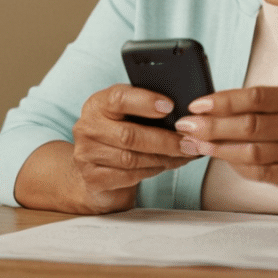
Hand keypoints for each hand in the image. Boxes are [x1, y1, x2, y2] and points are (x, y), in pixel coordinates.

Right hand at [70, 84, 196, 212]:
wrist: (95, 169)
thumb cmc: (119, 135)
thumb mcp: (127, 114)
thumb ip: (146, 109)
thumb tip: (185, 112)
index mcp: (98, 104)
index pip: (118, 98)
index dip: (145, 101)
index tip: (170, 106)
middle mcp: (88, 127)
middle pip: (129, 135)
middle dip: (165, 139)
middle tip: (191, 141)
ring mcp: (87, 155)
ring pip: (131, 159)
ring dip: (164, 158)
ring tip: (185, 154)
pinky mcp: (93, 179)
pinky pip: (129, 176)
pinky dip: (153, 171)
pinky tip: (167, 165)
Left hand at [174, 84, 277, 201]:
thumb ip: (273, 105)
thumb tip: (224, 106)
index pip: (253, 96)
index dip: (221, 101)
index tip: (196, 104)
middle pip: (247, 124)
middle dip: (211, 125)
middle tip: (186, 125)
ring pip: (251, 151)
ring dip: (218, 148)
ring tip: (196, 144)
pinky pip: (262, 173)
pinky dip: (238, 166)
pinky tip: (223, 160)